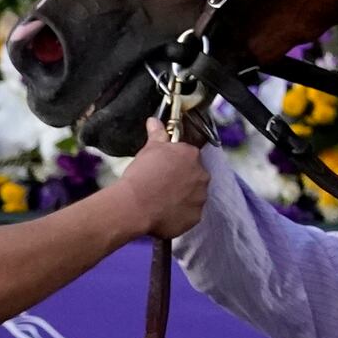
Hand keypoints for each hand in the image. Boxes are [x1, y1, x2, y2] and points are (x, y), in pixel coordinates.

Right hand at [117, 118, 207, 237]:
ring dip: (183, 197)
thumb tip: (154, 120)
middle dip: (182, 180)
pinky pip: (189, 214)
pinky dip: (180, 214)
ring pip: (194, 196)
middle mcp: (202, 175)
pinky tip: (164, 213)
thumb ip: (157, 134)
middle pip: (195, 176)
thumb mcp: (149, 149)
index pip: (189, 156)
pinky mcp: (195, 217)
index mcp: (192, 155)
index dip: (176, 163)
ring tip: (162, 201)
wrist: (135, 204)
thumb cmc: (142, 174)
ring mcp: (201, 198)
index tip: (165, 169)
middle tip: (162, 185)